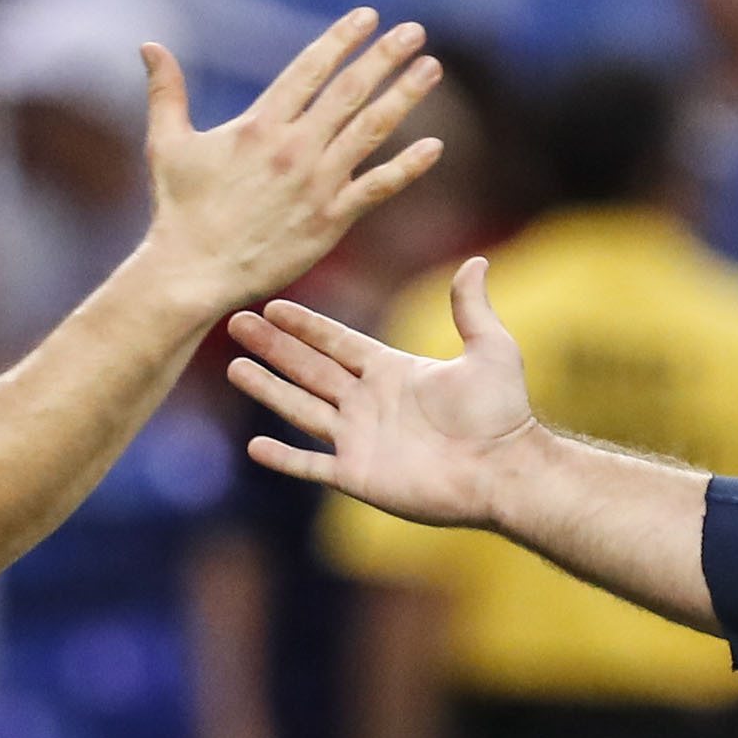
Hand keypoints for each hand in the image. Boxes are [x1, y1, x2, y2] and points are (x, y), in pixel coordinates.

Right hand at [142, 9, 443, 315]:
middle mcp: (294, 147)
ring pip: (371, 130)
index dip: (341, 39)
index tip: (369, 16)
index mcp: (260, 124)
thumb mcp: (166, 143)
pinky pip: (377, 187)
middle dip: (384, 57)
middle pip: (349, 91)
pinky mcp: (330, 220)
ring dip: (404, 96)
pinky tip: (434, 147)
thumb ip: (166, 91)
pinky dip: (407, 167)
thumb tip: (148, 45)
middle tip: (414, 31)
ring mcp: (316, 183)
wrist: (192, 272)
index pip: (310, 69)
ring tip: (431, 69)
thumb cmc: (178, 210)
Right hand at [226, 257, 541, 527]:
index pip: (336, 342)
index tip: (272, 305)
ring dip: (268, 389)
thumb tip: (477, 261)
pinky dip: (283, 458)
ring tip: (234, 368)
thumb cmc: (502, 413)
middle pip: (309, 368)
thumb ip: (471, 308)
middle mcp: (368, 402)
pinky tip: (255, 445)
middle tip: (236, 322)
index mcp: (391, 370)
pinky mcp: (358, 476)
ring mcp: (360, 440)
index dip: (305, 325)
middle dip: (272, 346)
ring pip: (301, 409)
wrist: (504, 471)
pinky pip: (311, 465)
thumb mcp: (489, 350)